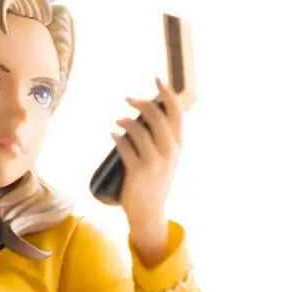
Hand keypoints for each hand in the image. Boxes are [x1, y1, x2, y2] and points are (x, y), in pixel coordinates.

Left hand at [111, 77, 183, 227]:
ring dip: (126, 121)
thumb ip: (162, 139)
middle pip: (156, 117)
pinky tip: (113, 135)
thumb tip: (145, 115)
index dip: (167, 93)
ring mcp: (154, 162)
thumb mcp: (166, 159)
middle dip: (141, 103)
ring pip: (138, 130)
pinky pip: (125, 147)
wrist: (149, 213)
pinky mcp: (138, 172)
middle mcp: (169, 152)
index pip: (176, 112)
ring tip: (118, 121)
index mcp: (178, 146)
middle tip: (127, 99)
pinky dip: (117, 137)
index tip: (157, 79)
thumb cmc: (154, 183)